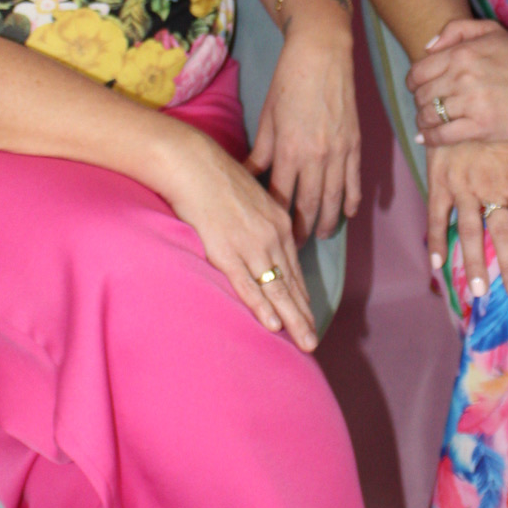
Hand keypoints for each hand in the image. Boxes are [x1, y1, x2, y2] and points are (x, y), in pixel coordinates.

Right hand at [161, 128, 318, 351]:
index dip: (301, 294)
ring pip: (277, 289)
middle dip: (304, 314)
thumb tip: (263, 238)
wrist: (194, 164)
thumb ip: (260, 220)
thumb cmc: (217, 178)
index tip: (309, 314)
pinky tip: (273, 325)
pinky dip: (261, 307)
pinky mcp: (227, 252)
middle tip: (314, 341)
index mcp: (278, 222)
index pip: (294, 268)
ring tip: (305, 342)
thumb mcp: (252, 196)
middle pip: (291, 283)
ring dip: (293, 318)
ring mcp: (251, 245)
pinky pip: (248, 285)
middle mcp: (272, 236)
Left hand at [247, 11, 360, 240]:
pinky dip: (352, 200)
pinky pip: (355, 181)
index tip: (271, 232)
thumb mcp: (267, 117)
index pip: (280, 197)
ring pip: (334, 199)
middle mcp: (315, 157)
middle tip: (295, 247)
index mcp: (288, 151)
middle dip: (302, 229)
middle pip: (309, 205)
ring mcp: (339, 152)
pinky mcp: (355, 144)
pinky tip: (347, 214)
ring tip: (321, 236)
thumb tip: (246, 175)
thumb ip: (260, 152)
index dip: (276, 218)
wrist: (322, 54)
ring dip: (327, 222)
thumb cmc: (288, 82)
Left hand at [409, 16, 507, 147]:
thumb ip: (456, 29)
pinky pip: (442, 135)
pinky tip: (427, 138)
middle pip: (422, 95)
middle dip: (420, 102)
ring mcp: (471, 103)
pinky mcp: (480, 127)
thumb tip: (427, 47)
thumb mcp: (492, 31)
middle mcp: (463, 77)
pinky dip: (430, 138)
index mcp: (462, 53)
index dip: (413, 82)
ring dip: (423, 121)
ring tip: (426, 122)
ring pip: (429, 115)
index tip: (418, 88)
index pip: (418, 71)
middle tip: (427, 106)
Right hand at [426, 139, 507, 301]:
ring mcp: (462, 187)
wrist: (460, 100)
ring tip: (479, 290)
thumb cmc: (501, 123)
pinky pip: (437, 216)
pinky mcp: (439, 184)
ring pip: (469, 230)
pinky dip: (436, 241)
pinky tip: (437, 265)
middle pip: (501, 231)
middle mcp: (489, 187)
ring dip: (474, 262)